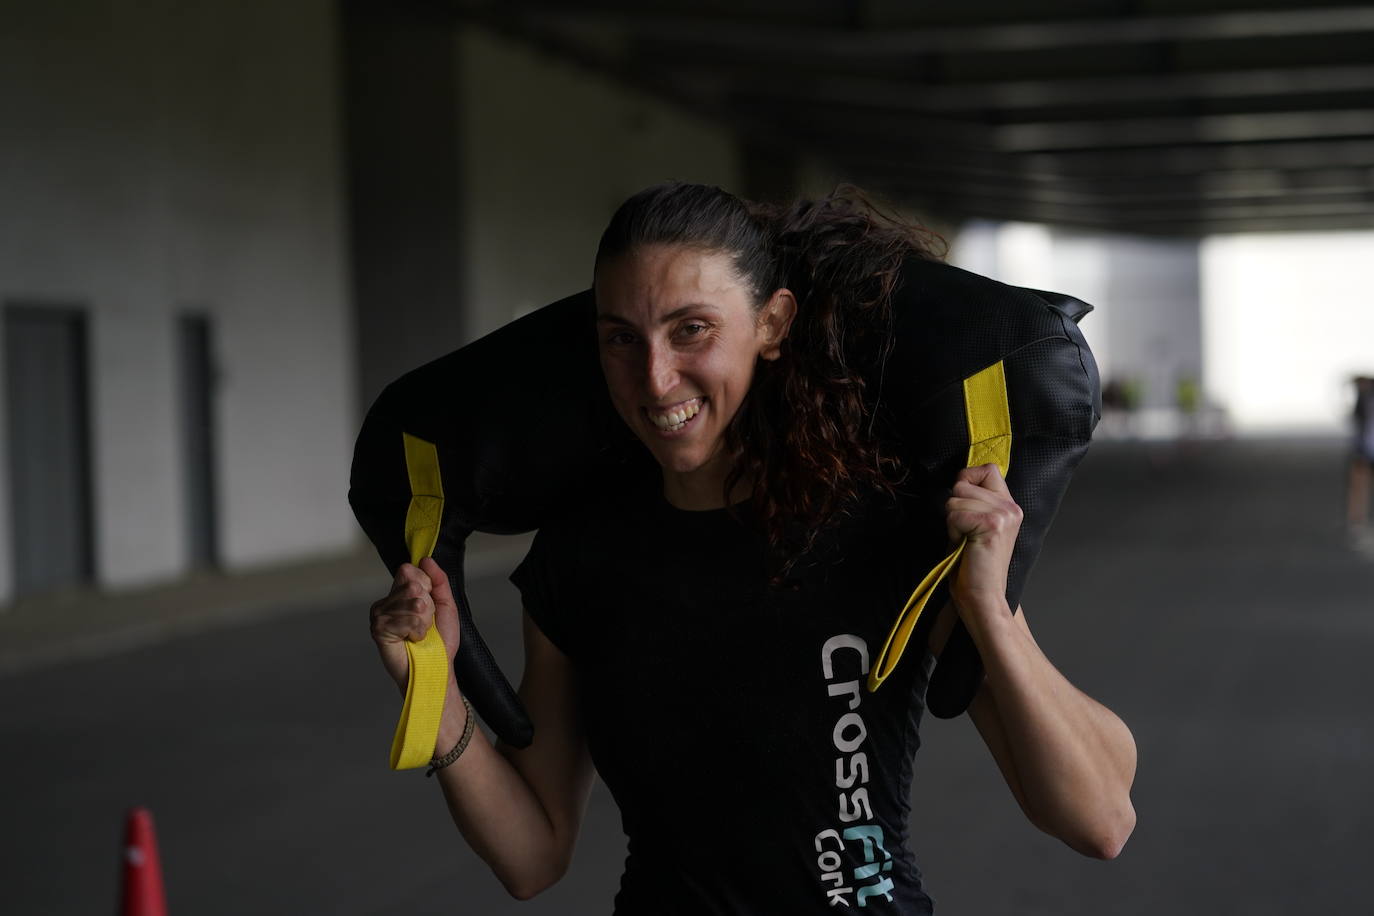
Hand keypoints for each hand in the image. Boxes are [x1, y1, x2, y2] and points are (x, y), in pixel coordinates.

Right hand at [369, 557, 461, 692]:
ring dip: (424, 622)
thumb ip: (438, 580)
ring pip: (413, 603)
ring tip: (419, 634)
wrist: (435, 668)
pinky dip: (416, 632)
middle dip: (428, 607)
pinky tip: (411, 640)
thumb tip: (426, 559)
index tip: (429, 605)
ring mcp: (379, 615)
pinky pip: (406, 620)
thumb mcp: (445, 605)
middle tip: (425, 623)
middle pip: (412, 585)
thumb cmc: (440, 640)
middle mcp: (387, 601)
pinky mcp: (378, 630)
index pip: (409, 570)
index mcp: (400, 592)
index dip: (426, 586)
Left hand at [945, 463, 1022, 612]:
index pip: (987, 469)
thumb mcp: (975, 524)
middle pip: (963, 483)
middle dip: (954, 507)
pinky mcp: (992, 525)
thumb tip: (959, 480)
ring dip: (952, 521)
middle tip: (965, 533)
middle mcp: (1011, 507)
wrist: (982, 596)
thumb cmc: (972, 564)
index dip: (968, 479)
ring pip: (955, 498)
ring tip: (966, 541)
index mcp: (1010, 505)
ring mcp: (1004, 514)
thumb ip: (973, 501)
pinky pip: (955, 514)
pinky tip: (965, 546)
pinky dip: (953, 530)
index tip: (963, 503)